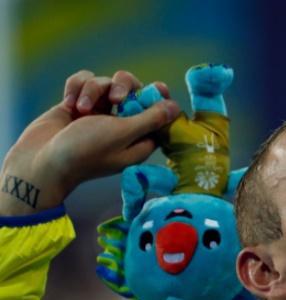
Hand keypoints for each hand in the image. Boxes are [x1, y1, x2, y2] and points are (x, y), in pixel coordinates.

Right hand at [0, 70, 179, 215]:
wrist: (41, 161)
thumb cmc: (85, 151)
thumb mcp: (123, 133)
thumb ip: (150, 119)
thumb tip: (175, 107)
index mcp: (138, 139)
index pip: (158, 113)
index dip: (159, 99)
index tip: (158, 87)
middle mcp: (121, 126)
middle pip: (133, 90)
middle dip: (124, 86)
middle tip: (115, 97)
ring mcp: (98, 115)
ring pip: (106, 83)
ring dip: (94, 90)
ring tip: (82, 108)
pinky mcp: (78, 106)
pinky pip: (84, 83)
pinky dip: (77, 88)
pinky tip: (69, 103)